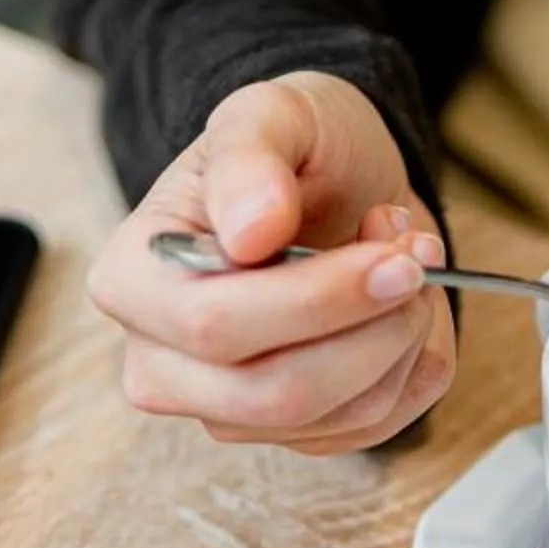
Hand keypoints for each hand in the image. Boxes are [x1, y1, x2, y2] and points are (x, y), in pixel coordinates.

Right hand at [87, 72, 456, 454]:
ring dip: (405, 338)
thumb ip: (249, 157)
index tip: (392, 254)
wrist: (336, 182)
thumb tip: (250, 232)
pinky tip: (403, 307)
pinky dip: (417, 365)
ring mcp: (230, 410)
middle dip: (374, 328)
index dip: (317, 299)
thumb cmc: (293, 150)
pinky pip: (379, 426)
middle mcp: (164, 364)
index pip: (215, 325)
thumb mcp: (270, 113)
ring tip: (406, 261)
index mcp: (132, 282)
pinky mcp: (298, 434)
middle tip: (414, 257)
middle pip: (278, 393)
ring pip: (342, 416)